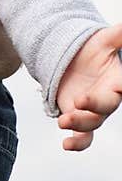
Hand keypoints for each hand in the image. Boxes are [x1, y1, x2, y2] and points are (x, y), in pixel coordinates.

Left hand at [56, 24, 121, 150]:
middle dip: (94, 106)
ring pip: (93, 123)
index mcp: (117, 80)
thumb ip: (119, 35)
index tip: (118, 87)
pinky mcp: (80, 119)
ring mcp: (94, 111)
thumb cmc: (92, 51)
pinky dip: (77, 144)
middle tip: (79, 101)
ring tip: (63, 120)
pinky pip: (83, 137)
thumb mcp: (104, 40)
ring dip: (80, 124)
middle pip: (107, 106)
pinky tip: (66, 145)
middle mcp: (109, 98)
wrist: (73, 62)